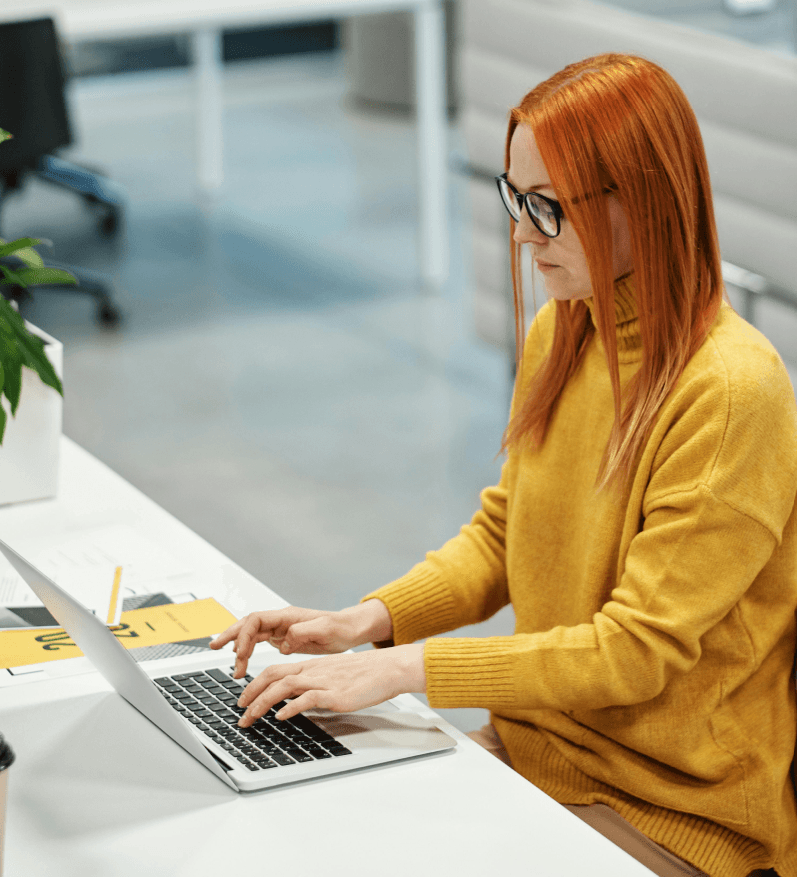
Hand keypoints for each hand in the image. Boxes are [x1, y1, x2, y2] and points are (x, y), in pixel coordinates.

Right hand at [209, 600, 391, 677]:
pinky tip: (242, 660)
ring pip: (251, 633)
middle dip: (230, 634)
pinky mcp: (283, 637)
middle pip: (248, 623)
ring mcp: (280, 628)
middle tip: (215, 647)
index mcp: (287, 616)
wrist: (349, 629)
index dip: (244, 634)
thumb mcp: (325, 629)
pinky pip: (259, 641)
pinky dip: (248, 649)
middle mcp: (281, 620)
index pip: (256, 620)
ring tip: (228, 661)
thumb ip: (303, 633)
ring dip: (238, 645)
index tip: (240, 653)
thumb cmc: (340, 628)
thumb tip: (283, 642)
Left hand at [236, 644, 425, 725]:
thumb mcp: (333, 676)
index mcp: (311, 666)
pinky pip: (307, 698)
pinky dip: (290, 707)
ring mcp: (323, 681)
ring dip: (262, 703)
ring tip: (251, 717)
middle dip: (251, 694)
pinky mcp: (334, 693)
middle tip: (239, 711)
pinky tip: (280, 717)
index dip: (255, 684)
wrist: (387, 669)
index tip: (243, 699)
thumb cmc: (364, 674)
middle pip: (272, 676)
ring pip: (284, 686)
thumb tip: (296, 701)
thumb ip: (314, 684)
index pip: (275, 670)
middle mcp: (313, 671)